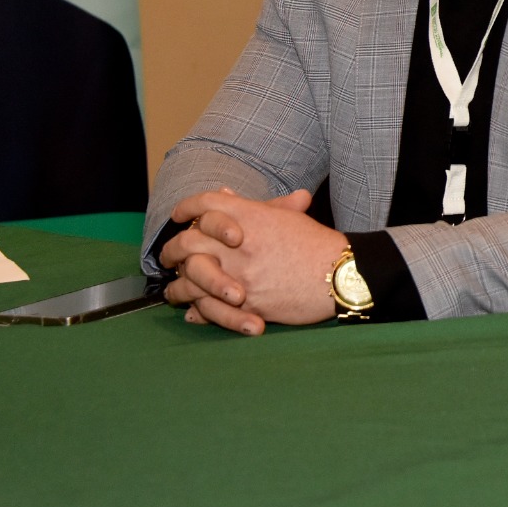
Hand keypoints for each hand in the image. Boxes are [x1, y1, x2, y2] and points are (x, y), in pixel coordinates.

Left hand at [161, 188, 346, 333]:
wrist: (340, 275)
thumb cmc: (317, 245)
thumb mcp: (287, 217)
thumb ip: (252, 207)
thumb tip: (225, 194)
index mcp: (250, 215)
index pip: (204, 204)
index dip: (185, 208)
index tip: (177, 216)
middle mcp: (239, 243)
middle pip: (187, 241)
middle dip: (171, 250)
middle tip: (167, 257)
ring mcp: (240, 274)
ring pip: (190, 279)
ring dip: (177, 286)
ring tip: (174, 291)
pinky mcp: (245, 303)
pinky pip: (208, 308)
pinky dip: (196, 311)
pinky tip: (193, 311)